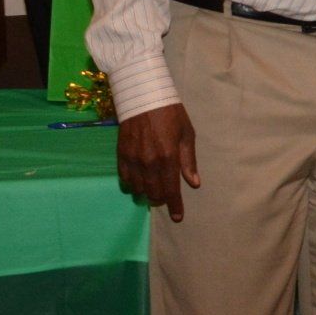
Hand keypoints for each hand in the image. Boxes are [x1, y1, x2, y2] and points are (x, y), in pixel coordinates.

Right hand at [116, 103, 200, 221]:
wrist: (143, 97)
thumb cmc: (171, 114)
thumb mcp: (186, 135)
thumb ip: (188, 161)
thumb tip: (194, 183)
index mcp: (168, 158)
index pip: (171, 189)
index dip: (175, 206)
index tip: (178, 218)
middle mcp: (149, 163)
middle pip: (154, 193)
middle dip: (161, 200)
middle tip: (166, 198)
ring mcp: (133, 160)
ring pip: (139, 189)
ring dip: (147, 193)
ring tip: (153, 189)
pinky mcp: (121, 155)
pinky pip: (125, 179)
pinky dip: (133, 185)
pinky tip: (139, 182)